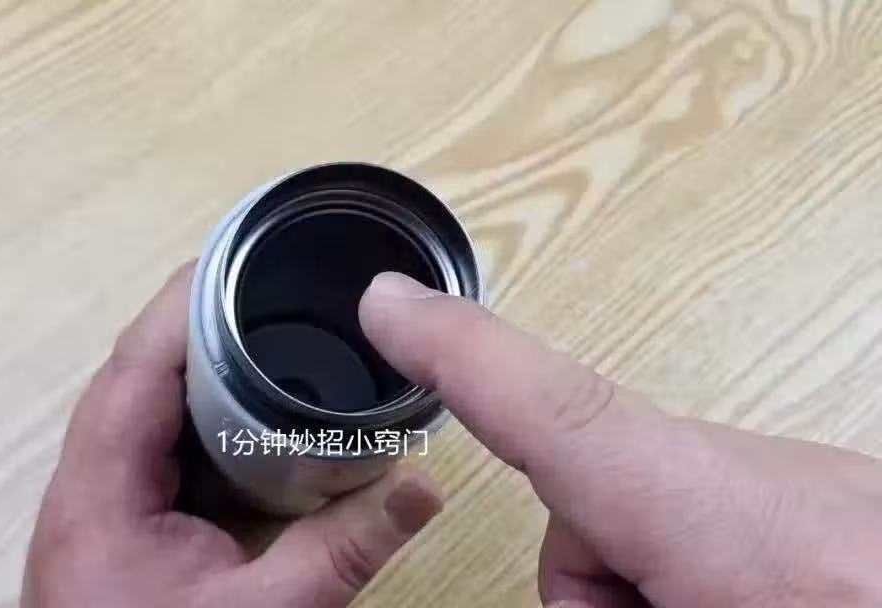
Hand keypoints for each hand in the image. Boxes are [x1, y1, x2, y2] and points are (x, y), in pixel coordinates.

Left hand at [22, 263, 442, 607]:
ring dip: (192, 366)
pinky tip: (241, 412)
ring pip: (140, 407)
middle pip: (134, 373)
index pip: (137, 363)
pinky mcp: (113, 525)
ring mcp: (93, 505)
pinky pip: (151, 445)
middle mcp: (82, 486)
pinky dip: (194, 414)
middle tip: (269, 287)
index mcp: (100, 491)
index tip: (239, 254)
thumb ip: (343, 549)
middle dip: (196, 322)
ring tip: (260, 329)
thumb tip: (424, 488)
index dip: (184, 299)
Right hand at [359, 272, 881, 607]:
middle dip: (596, 585)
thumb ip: (606, 588)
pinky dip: (708, 573)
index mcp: (730, 528)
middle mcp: (771, 485)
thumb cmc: (837, 591)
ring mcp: (805, 487)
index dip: (462, 355)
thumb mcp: (707, 596)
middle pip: (597, 503)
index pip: (560, 415)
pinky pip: (719, 522)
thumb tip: (575, 573)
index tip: (391, 304)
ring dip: (655, 588)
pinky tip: (759, 595)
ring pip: (656, 518)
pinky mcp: (829, 499)